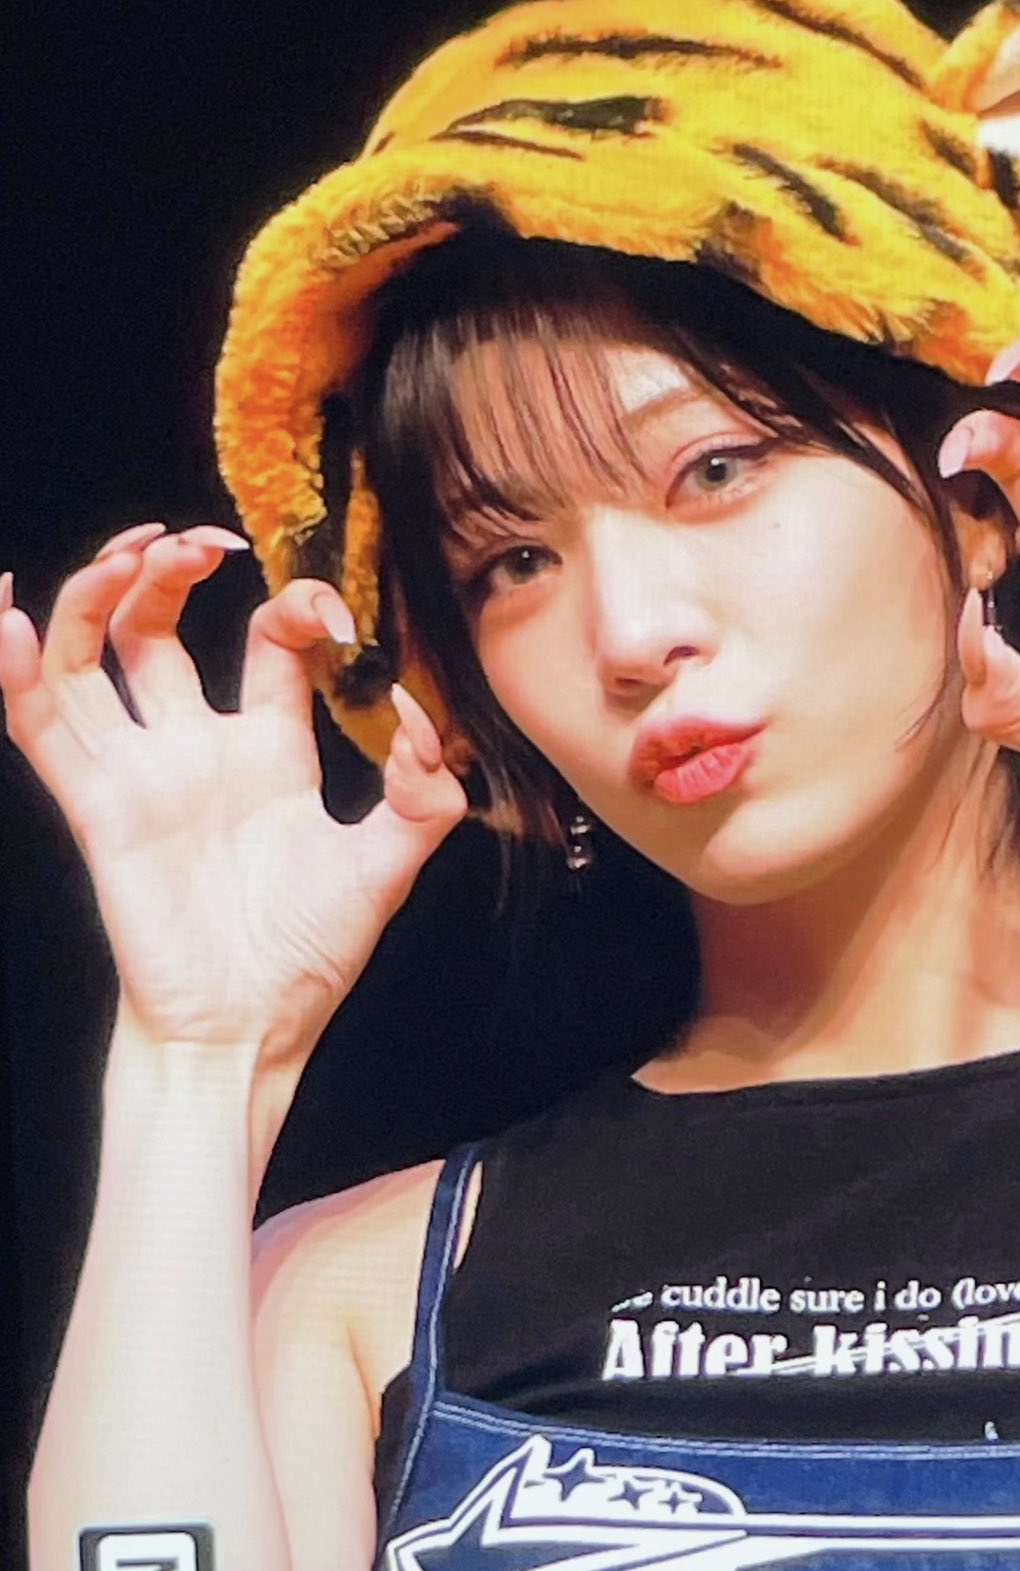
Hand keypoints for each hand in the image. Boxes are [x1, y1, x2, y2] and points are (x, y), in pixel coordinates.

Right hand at [0, 525, 467, 1066]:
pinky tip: (12, 618)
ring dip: (97, 592)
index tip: (331, 616)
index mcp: (269, 750)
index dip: (294, 609)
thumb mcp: (387, 868)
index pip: (266, 644)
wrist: (248, 1028)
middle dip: (172, 569)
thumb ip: (422, 796)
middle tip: (203, 542)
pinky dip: (17, 667)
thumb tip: (426, 723)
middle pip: (159, 629)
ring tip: (130, 552)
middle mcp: (197, 748)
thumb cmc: (308, 956)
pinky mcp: (97, 805)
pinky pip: (42, 725)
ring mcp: (142, 772)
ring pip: (92, 656)